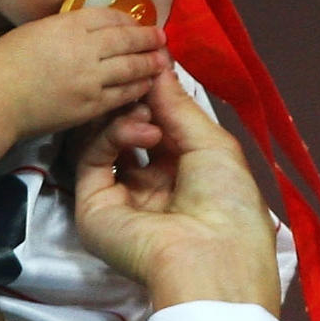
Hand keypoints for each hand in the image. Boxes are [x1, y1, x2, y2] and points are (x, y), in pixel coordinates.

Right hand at [0, 8, 169, 136]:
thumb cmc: (4, 63)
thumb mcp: (34, 30)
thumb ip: (64, 27)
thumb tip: (86, 28)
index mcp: (67, 24)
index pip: (108, 16)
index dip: (128, 19)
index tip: (138, 22)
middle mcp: (85, 48)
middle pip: (127, 39)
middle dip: (148, 38)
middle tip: (162, 38)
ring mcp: (91, 77)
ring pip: (131, 67)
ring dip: (150, 63)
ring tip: (162, 61)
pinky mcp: (91, 104)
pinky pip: (124, 93)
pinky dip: (139, 87)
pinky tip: (147, 84)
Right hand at [72, 82, 283, 312]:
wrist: (212, 256)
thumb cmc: (228, 203)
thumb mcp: (213, 144)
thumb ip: (180, 106)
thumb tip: (159, 68)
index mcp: (188, 176)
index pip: (161, 128)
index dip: (158, 97)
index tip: (155, 64)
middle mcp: (153, 187)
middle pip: (129, 132)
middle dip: (137, 102)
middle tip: (145, 81)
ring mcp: (121, 197)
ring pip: (105, 141)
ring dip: (125, 116)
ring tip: (148, 111)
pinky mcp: (94, 207)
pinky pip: (91, 159)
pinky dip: (113, 134)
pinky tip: (142, 129)